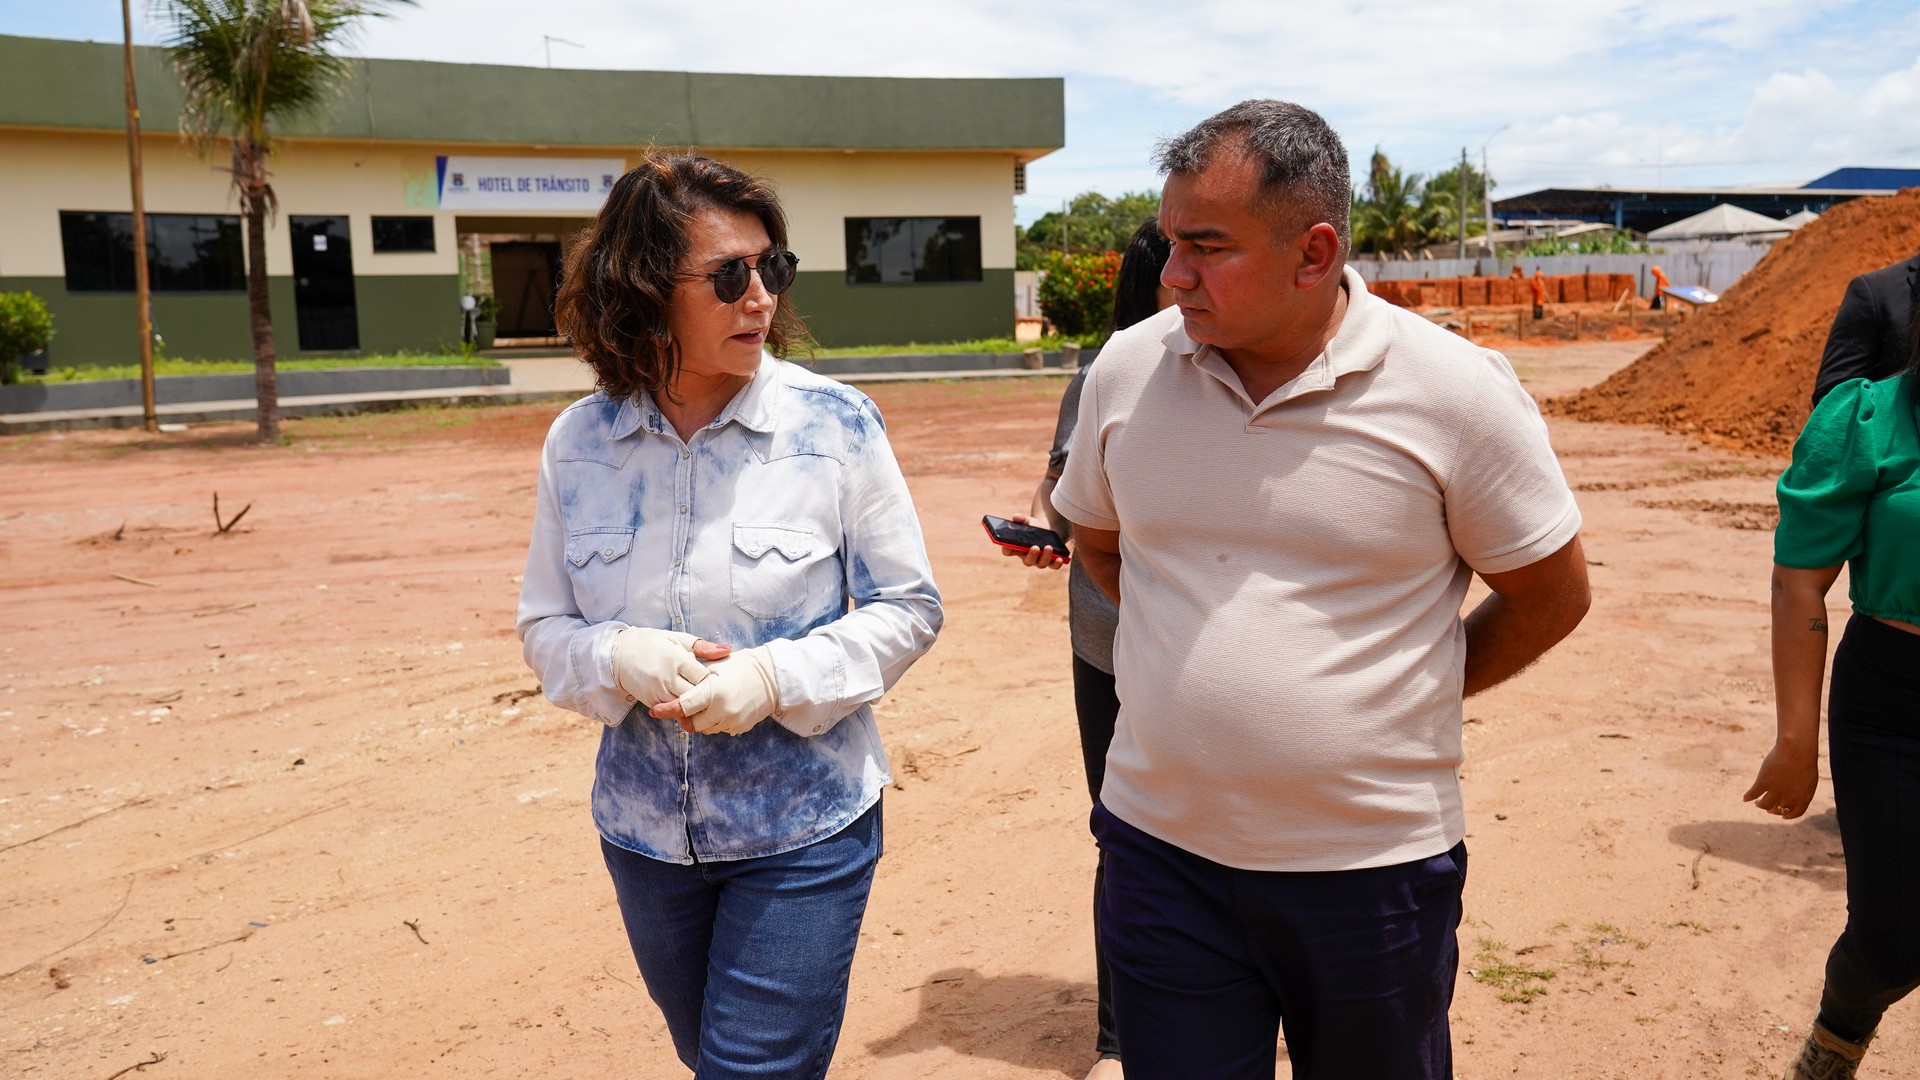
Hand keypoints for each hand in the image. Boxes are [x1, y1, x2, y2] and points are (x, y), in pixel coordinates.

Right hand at [610, 628, 730, 710]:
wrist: (617, 654)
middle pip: (696, 694)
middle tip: (715, 694)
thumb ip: (703, 647)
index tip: (717, 678)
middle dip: (707, 695)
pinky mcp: (651, 701)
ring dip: (695, 704)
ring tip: (703, 700)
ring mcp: (658, 691)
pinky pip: (672, 711)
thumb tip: (728, 650)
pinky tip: (687, 703)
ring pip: (685, 706)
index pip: (703, 676)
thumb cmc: (651, 643)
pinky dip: (681, 709)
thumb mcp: (677, 639)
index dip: (713, 679)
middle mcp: (667, 677)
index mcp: (676, 658)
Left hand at [651, 646, 778, 736]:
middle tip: (682, 706)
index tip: (655, 710)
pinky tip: (720, 708)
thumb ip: (695, 675)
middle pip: (691, 724)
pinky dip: (715, 721)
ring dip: (700, 720)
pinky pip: (719, 729)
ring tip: (705, 704)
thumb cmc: (742, 665)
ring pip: (705, 729)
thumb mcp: (717, 665)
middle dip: (683, 717)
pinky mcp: (740, 727)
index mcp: (714, 692)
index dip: (666, 709)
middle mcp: (722, 710)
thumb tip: (674, 681)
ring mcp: (732, 721)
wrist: (773, 677)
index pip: (682, 706)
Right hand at [998, 514, 1066, 569]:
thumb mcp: (1028, 521)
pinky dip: (1056, 564)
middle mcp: (1027, 557)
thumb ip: (1021, 519)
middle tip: (1035, 547)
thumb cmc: (1035, 527)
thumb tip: (1015, 516)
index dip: (1006, 549)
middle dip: (1031, 555)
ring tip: (1049, 547)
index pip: (1008, 551)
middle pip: (1027, 561)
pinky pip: (1053, 566)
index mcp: (1017, 548)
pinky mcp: (1051, 561)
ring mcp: (1039, 561)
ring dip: (1045, 557)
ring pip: (1040, 564)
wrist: (1049, 531)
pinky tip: (1060, 558)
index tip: (1008, 545)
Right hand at [1742, 741, 1818, 819]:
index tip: (1782, 815)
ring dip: (1760, 805)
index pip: (1795, 813)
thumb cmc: (1805, 760)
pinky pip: (1753, 793)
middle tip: (1768, 808)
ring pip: (1764, 805)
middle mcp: (1789, 798)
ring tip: (1757, 802)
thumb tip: (1794, 794)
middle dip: (1773, 810)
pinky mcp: (1763, 783)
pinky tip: (1745, 798)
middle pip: (1778, 809)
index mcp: (1803, 798)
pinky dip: (1748, 797)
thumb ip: (1802, 789)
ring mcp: (1775, 791)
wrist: (1796, 750)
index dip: (1787, 815)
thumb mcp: (1808, 778)